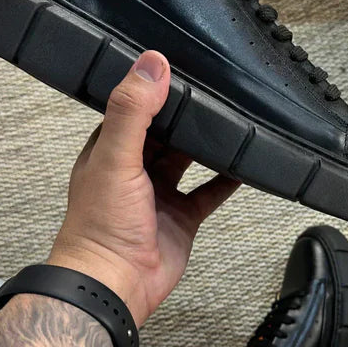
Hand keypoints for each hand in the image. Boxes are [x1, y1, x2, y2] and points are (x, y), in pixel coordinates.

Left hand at [48, 50, 238, 325]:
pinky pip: (209, 192)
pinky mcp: (183, 217)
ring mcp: (160, 194)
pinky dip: (227, 179)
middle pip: (165, 131)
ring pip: (189, 159)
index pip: (132, 108)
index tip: (179, 64)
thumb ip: (133, 110)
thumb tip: (152, 63)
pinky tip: (245, 163)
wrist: (116, 283)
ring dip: (207, 142)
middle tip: (216, 86)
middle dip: (186, 113)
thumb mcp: (114, 157)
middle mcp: (134, 169)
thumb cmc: (102, 224)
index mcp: (109, 150)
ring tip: (234, 116)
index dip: (152, 88)